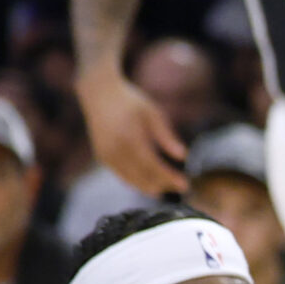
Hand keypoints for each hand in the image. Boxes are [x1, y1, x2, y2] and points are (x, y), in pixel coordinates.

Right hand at [77, 68, 188, 196]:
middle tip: (182, 187)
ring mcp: (106, 155)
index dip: (168, 177)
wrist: (100, 95)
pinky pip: (122, 176)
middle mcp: (115, 150)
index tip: (185, 185)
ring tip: (169, 187)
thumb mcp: (153, 113)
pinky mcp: (102, 157)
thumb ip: (166, 136)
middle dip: (163, 185)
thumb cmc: (131, 102)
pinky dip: (137, 182)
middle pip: (142, 177)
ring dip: (151, 187)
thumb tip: (184, 156)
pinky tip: (152, 184)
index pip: (152, 165)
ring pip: (131, 180)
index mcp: (129, 137)